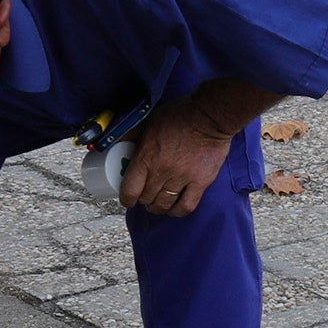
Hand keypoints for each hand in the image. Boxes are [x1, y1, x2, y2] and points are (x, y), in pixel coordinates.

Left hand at [119, 96, 233, 216]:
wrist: (209, 116)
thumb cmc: (179, 115)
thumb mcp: (149, 121)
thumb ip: (133, 134)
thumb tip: (118, 142)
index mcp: (146, 157)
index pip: (130, 190)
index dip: (127, 198)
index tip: (128, 199)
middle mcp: (162, 171)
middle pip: (147, 199)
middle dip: (143, 200)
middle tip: (145, 196)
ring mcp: (182, 178)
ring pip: (164, 205)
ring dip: (159, 207)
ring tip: (158, 203)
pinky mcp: (200, 182)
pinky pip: (186, 206)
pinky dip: (177, 211)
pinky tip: (174, 208)